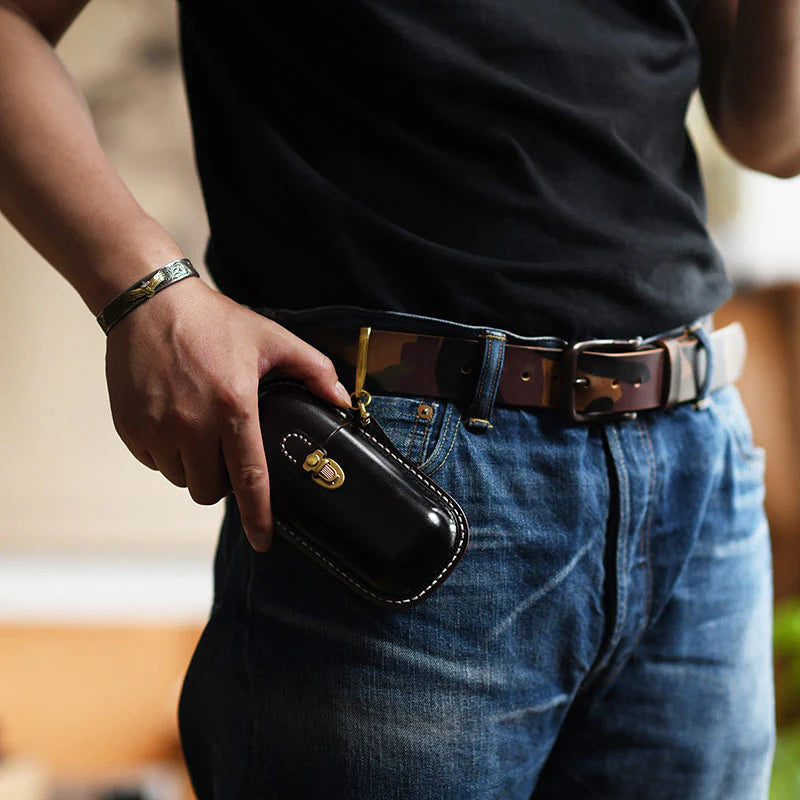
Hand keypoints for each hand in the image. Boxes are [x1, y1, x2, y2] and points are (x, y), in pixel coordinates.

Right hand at [104, 277, 351, 550]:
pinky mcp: (130, 427)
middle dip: (224, 483)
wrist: (151, 303)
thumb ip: (315, 370)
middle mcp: (192, 425)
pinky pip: (154, 461)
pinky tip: (175, 422)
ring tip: (201, 432)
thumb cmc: (216, 322)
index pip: (250, 479)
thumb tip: (342, 401)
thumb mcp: (273, 339)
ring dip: (195, 467)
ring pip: (181, 479)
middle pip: (211, 489)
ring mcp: (156, 428)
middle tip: (228, 451)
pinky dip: (167, 453)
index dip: (258, 517)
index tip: (263, 542)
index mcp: (233, 408)